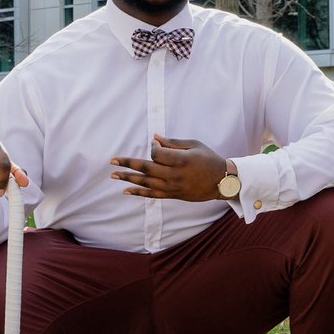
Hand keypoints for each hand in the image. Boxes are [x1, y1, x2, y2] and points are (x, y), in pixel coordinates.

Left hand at [110, 135, 226, 200]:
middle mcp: (175, 175)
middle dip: (128, 163)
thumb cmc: (209, 159)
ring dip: (128, 179)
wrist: (222, 181)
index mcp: (181, 160)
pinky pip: (152, 194)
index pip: (157, 154)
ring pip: (146, 183)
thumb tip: (154, 137)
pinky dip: (139, 193)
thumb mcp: (194, 145)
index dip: (153, 148)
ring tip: (114, 176)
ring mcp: (173, 187)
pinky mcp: (173, 195)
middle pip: (146, 168)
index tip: (156, 144)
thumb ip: (173, 142)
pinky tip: (126, 190)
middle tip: (112, 160)